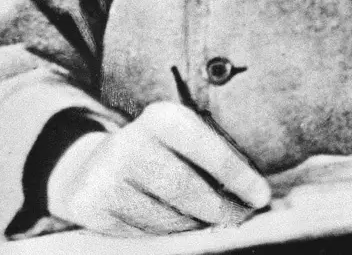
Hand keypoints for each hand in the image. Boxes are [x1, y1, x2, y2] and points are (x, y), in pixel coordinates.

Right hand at [46, 102, 270, 235]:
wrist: (89, 166)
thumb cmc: (158, 152)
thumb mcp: (183, 138)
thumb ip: (216, 158)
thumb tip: (256, 194)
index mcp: (162, 118)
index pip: (210, 152)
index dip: (240, 178)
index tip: (262, 197)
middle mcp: (130, 143)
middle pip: (187, 189)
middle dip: (221, 208)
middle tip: (240, 217)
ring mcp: (106, 177)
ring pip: (165, 217)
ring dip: (193, 224)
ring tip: (207, 218)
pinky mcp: (90, 207)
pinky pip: (141, 233)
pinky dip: (165, 233)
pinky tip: (175, 223)